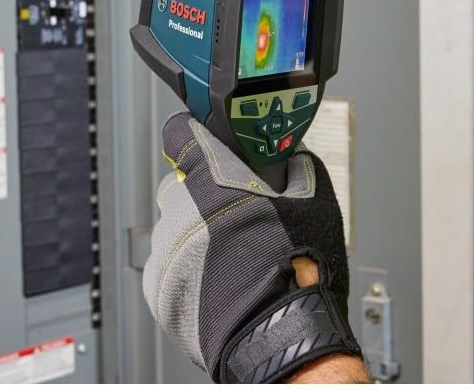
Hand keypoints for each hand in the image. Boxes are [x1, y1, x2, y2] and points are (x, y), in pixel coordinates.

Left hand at [143, 112, 364, 382]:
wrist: (281, 337)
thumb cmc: (300, 272)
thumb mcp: (316, 201)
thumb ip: (294, 167)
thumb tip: (290, 155)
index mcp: (213, 181)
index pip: (181, 134)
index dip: (195, 137)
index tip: (205, 145)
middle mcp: (180, 211)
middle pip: (181, 187)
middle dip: (204, 196)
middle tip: (237, 216)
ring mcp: (165, 252)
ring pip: (174, 229)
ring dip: (195, 235)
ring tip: (233, 258)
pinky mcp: (157, 289)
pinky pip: (168, 266)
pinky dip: (187, 271)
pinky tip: (219, 282)